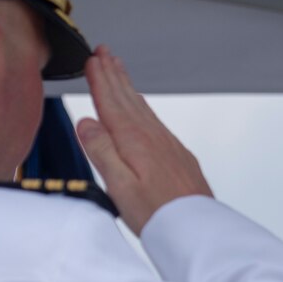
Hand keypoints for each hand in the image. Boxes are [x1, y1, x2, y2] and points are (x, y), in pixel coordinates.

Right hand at [76, 46, 212, 232]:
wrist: (196, 229)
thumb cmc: (158, 214)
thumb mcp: (119, 186)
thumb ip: (101, 152)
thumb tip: (86, 123)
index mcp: (134, 141)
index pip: (111, 102)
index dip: (100, 79)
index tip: (91, 59)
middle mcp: (152, 136)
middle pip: (127, 98)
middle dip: (114, 73)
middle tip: (103, 52)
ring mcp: (167, 144)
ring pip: (142, 106)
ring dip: (127, 85)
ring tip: (119, 69)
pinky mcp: (176, 154)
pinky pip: (154, 119)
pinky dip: (142, 105)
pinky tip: (141, 107)